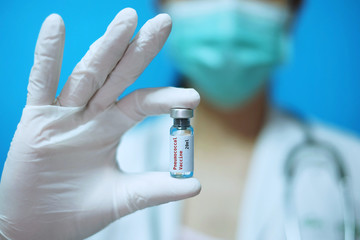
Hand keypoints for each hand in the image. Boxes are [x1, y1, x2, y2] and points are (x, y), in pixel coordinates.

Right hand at [0, 8, 200, 239]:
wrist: (38, 226)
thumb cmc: (78, 209)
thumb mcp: (123, 197)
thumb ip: (155, 188)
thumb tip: (195, 184)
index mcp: (111, 127)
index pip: (143, 101)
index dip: (166, 97)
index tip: (192, 97)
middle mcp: (91, 115)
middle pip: (119, 75)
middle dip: (140, 49)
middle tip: (163, 23)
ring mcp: (64, 114)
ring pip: (87, 73)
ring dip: (106, 46)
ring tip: (127, 19)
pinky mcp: (36, 120)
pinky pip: (41, 82)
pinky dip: (47, 55)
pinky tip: (56, 25)